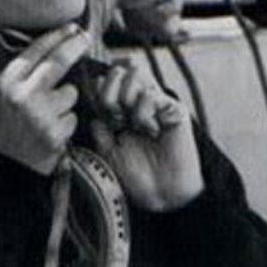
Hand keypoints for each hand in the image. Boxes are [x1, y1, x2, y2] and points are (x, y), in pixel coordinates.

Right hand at [0, 24, 89, 175]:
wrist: (2, 170)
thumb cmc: (4, 130)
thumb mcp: (2, 97)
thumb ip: (25, 76)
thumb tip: (57, 49)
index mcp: (6, 83)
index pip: (36, 50)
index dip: (57, 36)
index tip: (72, 28)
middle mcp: (22, 95)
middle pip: (58, 62)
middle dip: (75, 46)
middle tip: (86, 38)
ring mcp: (40, 115)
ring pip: (70, 93)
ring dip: (65, 103)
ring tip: (46, 118)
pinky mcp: (55, 133)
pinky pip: (73, 117)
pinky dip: (67, 124)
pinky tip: (51, 134)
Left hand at [90, 62, 203, 211]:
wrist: (162, 197)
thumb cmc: (135, 177)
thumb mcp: (106, 152)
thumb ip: (98, 128)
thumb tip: (93, 106)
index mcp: (118, 110)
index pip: (103, 79)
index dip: (97, 92)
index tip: (101, 116)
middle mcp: (136, 102)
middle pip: (117, 68)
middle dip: (109, 90)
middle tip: (115, 116)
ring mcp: (156, 102)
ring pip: (135, 71)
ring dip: (126, 96)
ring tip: (132, 122)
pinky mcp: (173, 108)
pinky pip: (151, 94)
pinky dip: (143, 111)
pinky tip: (150, 130)